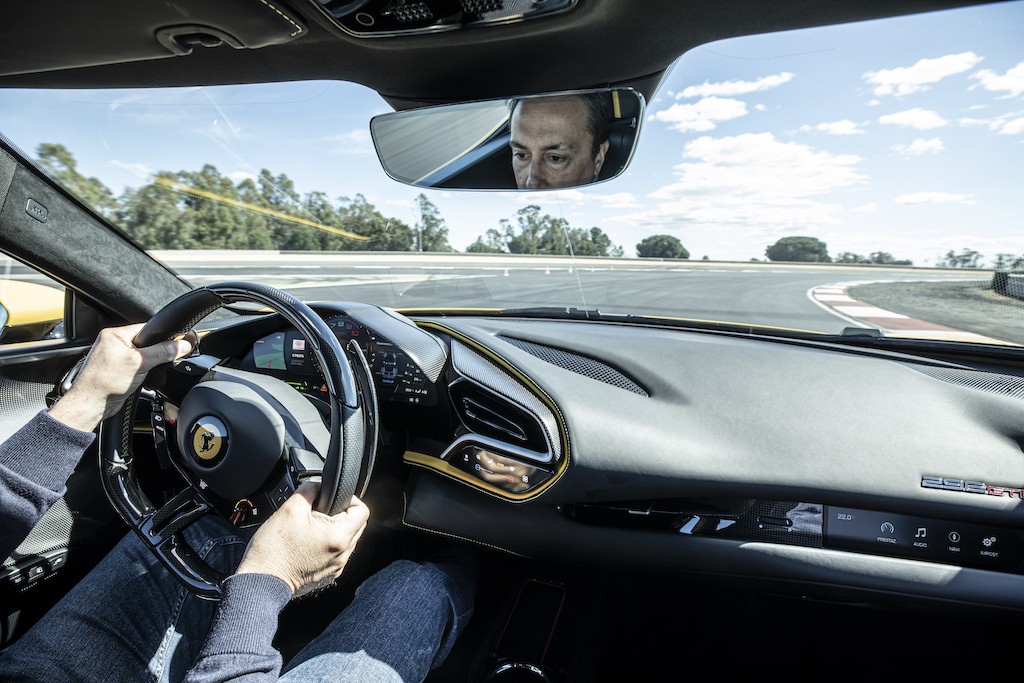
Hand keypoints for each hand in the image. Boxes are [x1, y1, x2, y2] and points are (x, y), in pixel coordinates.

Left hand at [48, 323, 191, 430]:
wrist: (91, 405)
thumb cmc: (103, 382)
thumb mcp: (140, 363)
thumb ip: (163, 352)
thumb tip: (182, 345)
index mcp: (115, 334)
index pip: (147, 329)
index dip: (162, 337)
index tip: (176, 344)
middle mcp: (114, 344)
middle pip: (147, 344)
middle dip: (155, 356)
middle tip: (155, 364)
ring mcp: (115, 358)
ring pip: (144, 358)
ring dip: (149, 368)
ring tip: (145, 375)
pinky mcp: (118, 372)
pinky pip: (138, 369)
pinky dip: (144, 375)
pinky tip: (141, 382)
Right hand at [234, 482, 369, 597]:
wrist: (260, 582)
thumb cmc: (273, 551)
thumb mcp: (290, 508)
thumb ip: (309, 490)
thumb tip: (318, 485)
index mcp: (339, 537)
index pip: (362, 510)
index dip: (349, 498)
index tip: (332, 498)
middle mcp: (342, 555)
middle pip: (356, 525)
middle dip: (340, 514)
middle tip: (318, 512)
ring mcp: (335, 567)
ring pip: (346, 540)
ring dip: (333, 530)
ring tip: (310, 528)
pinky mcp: (326, 575)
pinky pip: (335, 554)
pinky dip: (326, 546)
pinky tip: (307, 543)